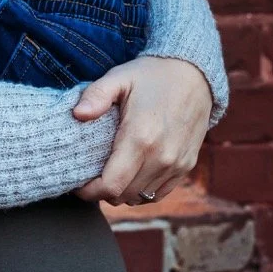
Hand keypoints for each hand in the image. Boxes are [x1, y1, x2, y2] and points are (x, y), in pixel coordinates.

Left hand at [72, 55, 211, 206]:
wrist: (195, 74)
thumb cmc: (152, 76)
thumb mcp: (119, 77)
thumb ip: (96, 96)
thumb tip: (77, 114)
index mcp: (140, 138)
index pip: (111, 185)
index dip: (90, 192)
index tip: (78, 185)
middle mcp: (161, 157)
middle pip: (123, 195)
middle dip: (102, 192)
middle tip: (90, 178)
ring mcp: (176, 164)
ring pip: (141, 197)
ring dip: (122, 192)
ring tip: (109, 176)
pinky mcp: (187, 166)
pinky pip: (159, 193)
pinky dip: (142, 192)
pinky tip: (131, 176)